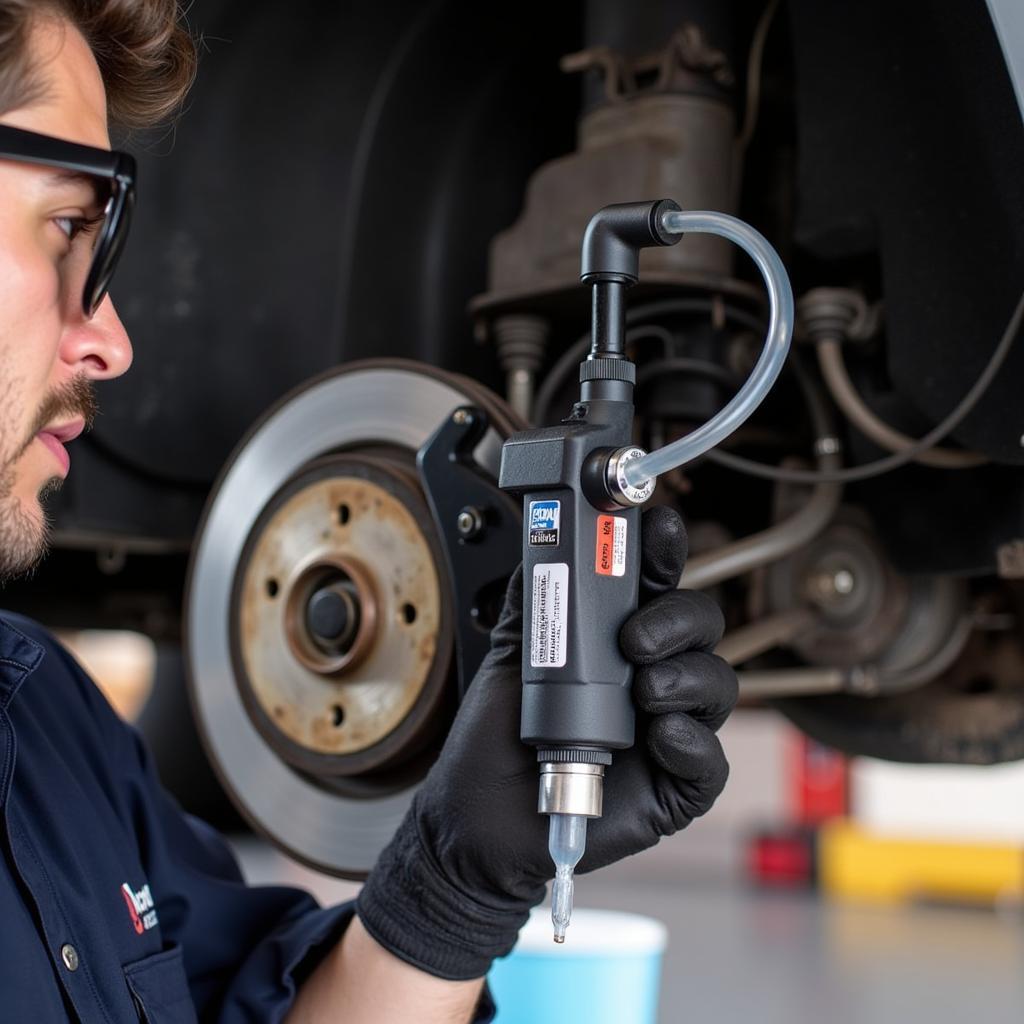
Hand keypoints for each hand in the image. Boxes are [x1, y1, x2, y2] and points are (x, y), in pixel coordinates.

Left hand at [357, 506, 737, 979]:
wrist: (480, 818)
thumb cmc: (497, 739)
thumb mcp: (509, 659)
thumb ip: (531, 602)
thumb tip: (544, 543)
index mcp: (615, 643)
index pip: (656, 588)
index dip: (663, 556)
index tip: (657, 530)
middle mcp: (650, 678)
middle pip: (700, 628)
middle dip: (678, 621)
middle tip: (634, 640)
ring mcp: (668, 730)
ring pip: (717, 685)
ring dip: (685, 679)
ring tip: (642, 694)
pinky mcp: (675, 784)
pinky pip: (712, 759)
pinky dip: (693, 742)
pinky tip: (661, 737)